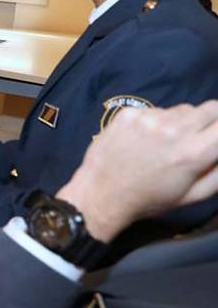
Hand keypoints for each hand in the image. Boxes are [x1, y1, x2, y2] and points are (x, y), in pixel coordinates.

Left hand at [57, 101, 217, 241]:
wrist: (101, 193)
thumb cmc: (149, 198)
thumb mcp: (194, 194)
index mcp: (192, 153)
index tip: (217, 137)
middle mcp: (172, 130)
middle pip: (210, 109)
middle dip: (211, 122)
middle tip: (200, 139)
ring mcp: (148, 119)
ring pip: (183, 109)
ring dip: (183, 122)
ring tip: (166, 144)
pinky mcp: (129, 113)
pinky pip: (157, 110)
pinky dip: (157, 121)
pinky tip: (145, 140)